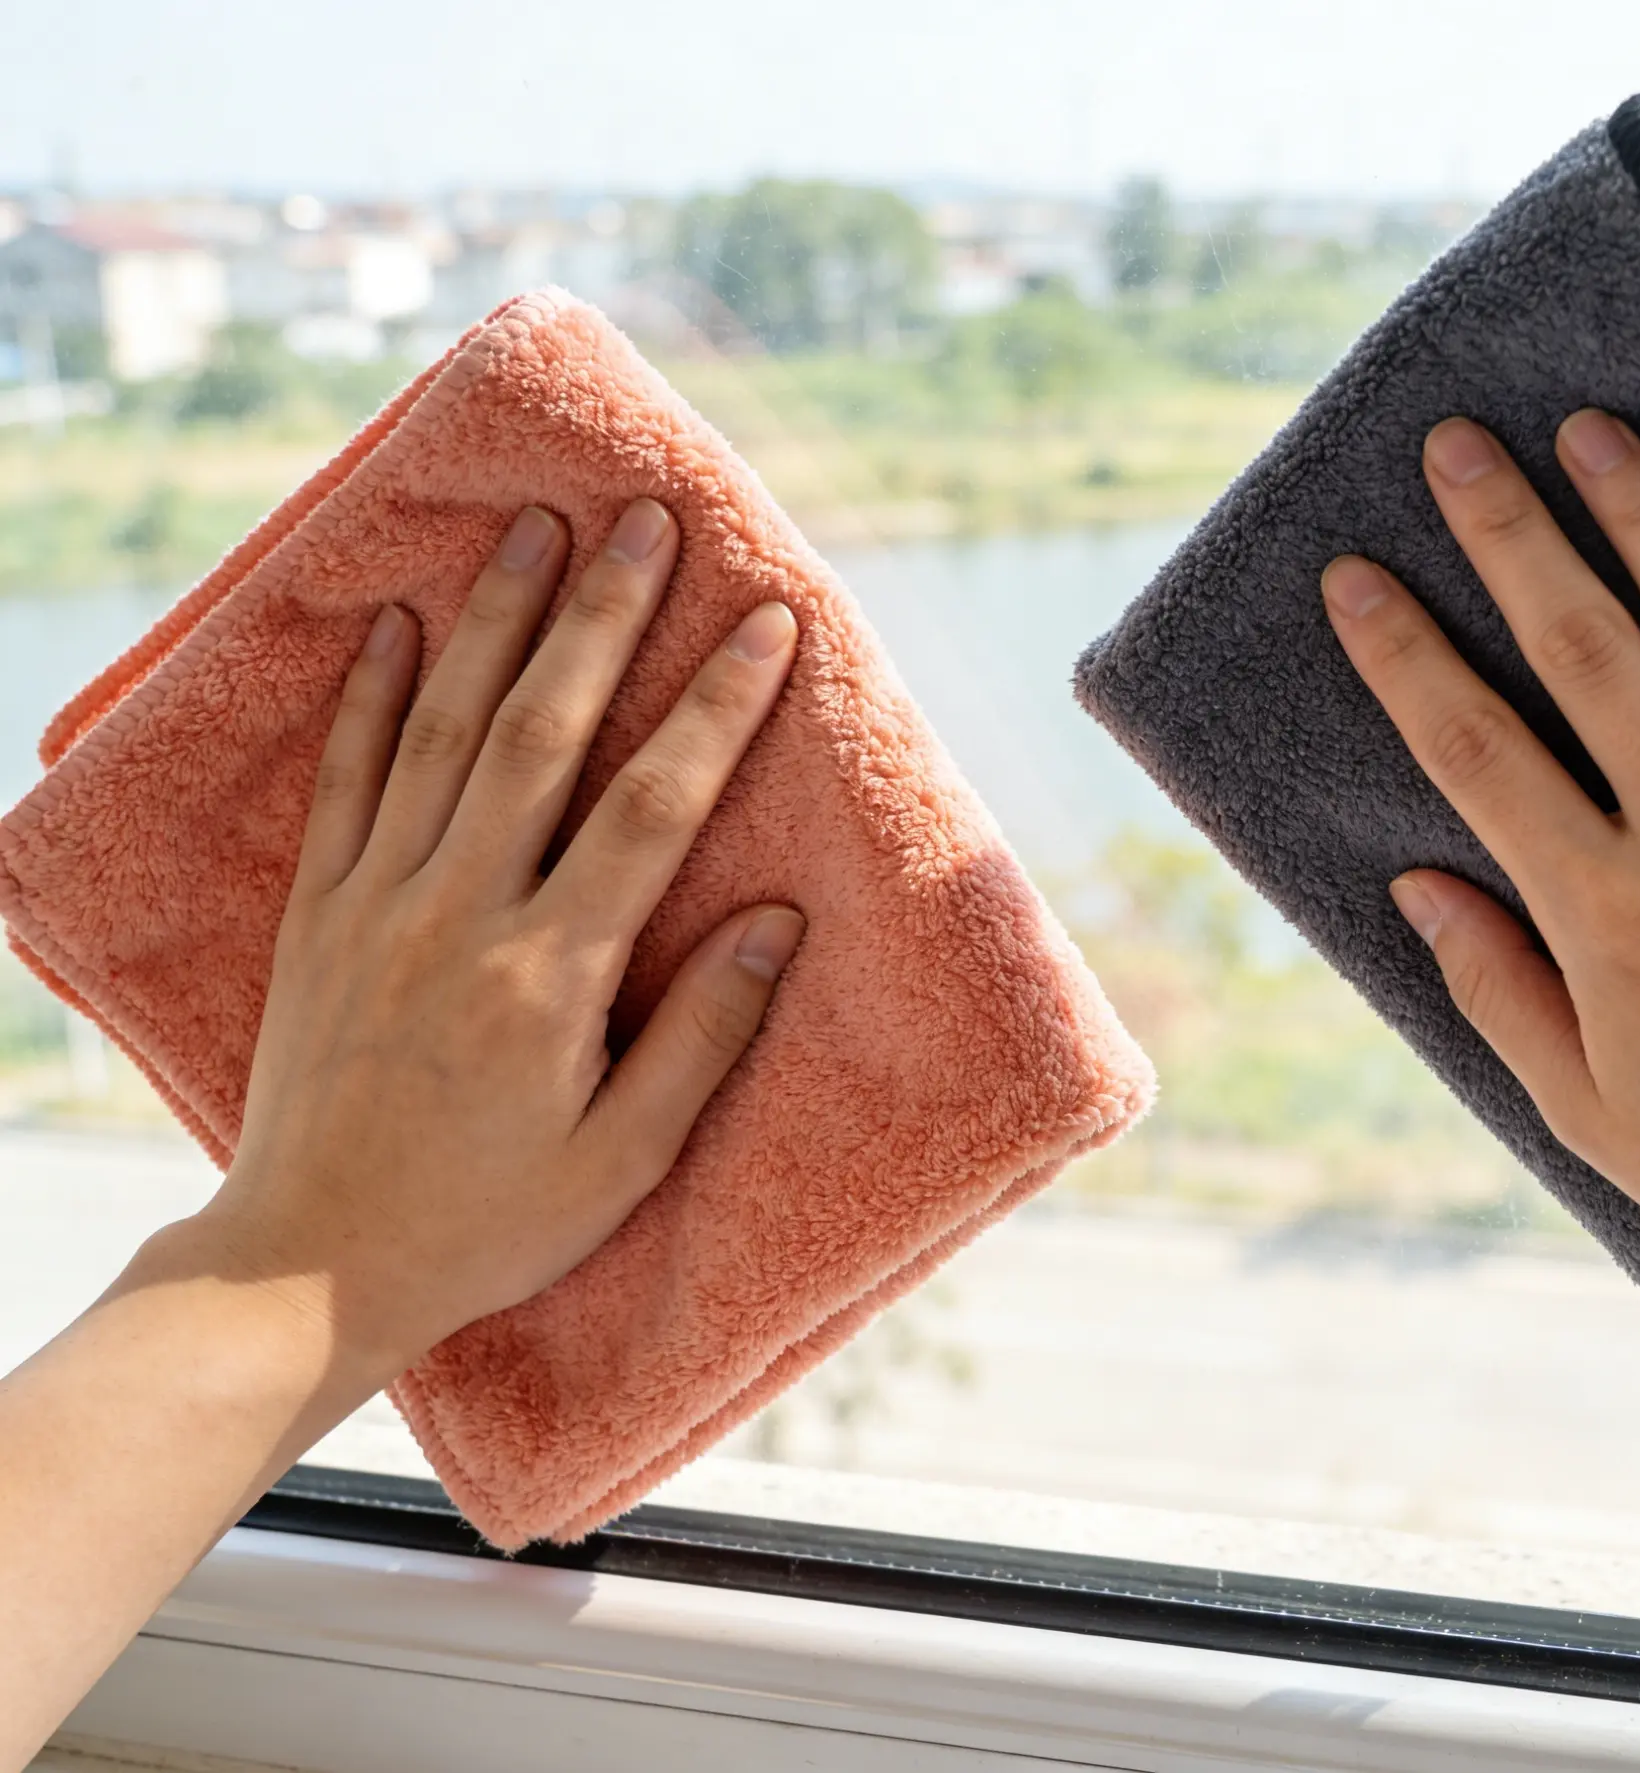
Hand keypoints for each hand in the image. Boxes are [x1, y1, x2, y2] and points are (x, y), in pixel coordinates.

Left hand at [189, 498, 804, 1388]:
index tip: (766, 623)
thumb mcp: (623, 1158)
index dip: (717, 707)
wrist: (306, 1266)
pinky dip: (364, 698)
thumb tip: (780, 921)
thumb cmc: (487, 1224)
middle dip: (603, 617)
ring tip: (535, 529)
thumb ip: (702, 1034)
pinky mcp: (316, 914)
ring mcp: (378, 903)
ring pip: (442, 731)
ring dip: (495, 623)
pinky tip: (388, 624)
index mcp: (551, 972)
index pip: (654, 806)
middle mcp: (461, 912)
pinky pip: (344, 781)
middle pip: (544, 733)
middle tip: (644, 520)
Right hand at [1321, 411, 1639, 1331]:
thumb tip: (1416, 880)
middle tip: (1461, 442)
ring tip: (1595, 429)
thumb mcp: (1591, 1115)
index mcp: (1604, 915)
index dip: (1404, 653)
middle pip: (1584, 650)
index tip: (1356, 575)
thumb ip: (1499, 988)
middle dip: (1510, 534)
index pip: (1474, 748)